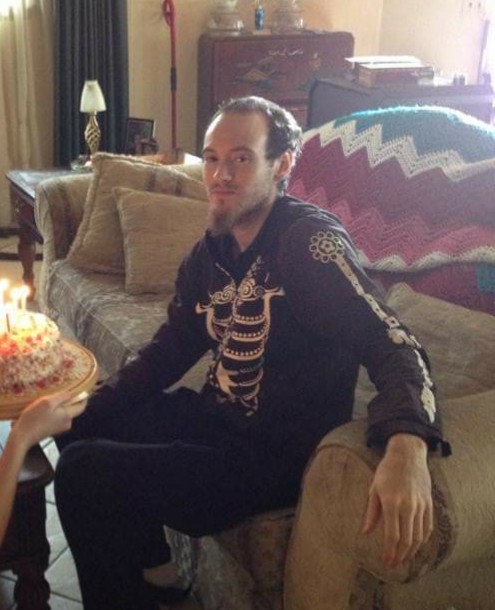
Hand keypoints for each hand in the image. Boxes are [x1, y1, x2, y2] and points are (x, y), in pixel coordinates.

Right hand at [12, 391, 87, 450]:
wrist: (22, 437)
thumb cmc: (34, 419)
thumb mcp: (47, 402)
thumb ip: (62, 397)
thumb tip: (71, 393)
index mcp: (68, 416)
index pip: (82, 406)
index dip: (83, 397)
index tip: (82, 389)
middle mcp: (67, 423)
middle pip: (73, 409)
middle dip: (68, 400)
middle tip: (59, 392)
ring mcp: (60, 428)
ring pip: (64, 413)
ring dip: (59, 406)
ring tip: (48, 401)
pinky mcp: (52, 430)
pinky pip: (57, 417)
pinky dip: (53, 412)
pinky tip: (43, 410)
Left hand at [362, 434, 432, 566]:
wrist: (407, 454)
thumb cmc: (387, 471)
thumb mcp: (374, 488)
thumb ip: (371, 512)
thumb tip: (366, 531)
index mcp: (391, 502)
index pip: (392, 535)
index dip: (390, 551)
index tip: (386, 561)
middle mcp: (408, 506)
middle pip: (407, 540)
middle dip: (400, 555)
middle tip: (394, 564)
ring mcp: (421, 505)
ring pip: (419, 536)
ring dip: (411, 551)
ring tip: (404, 557)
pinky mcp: (429, 503)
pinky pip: (428, 527)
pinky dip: (422, 539)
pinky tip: (416, 545)